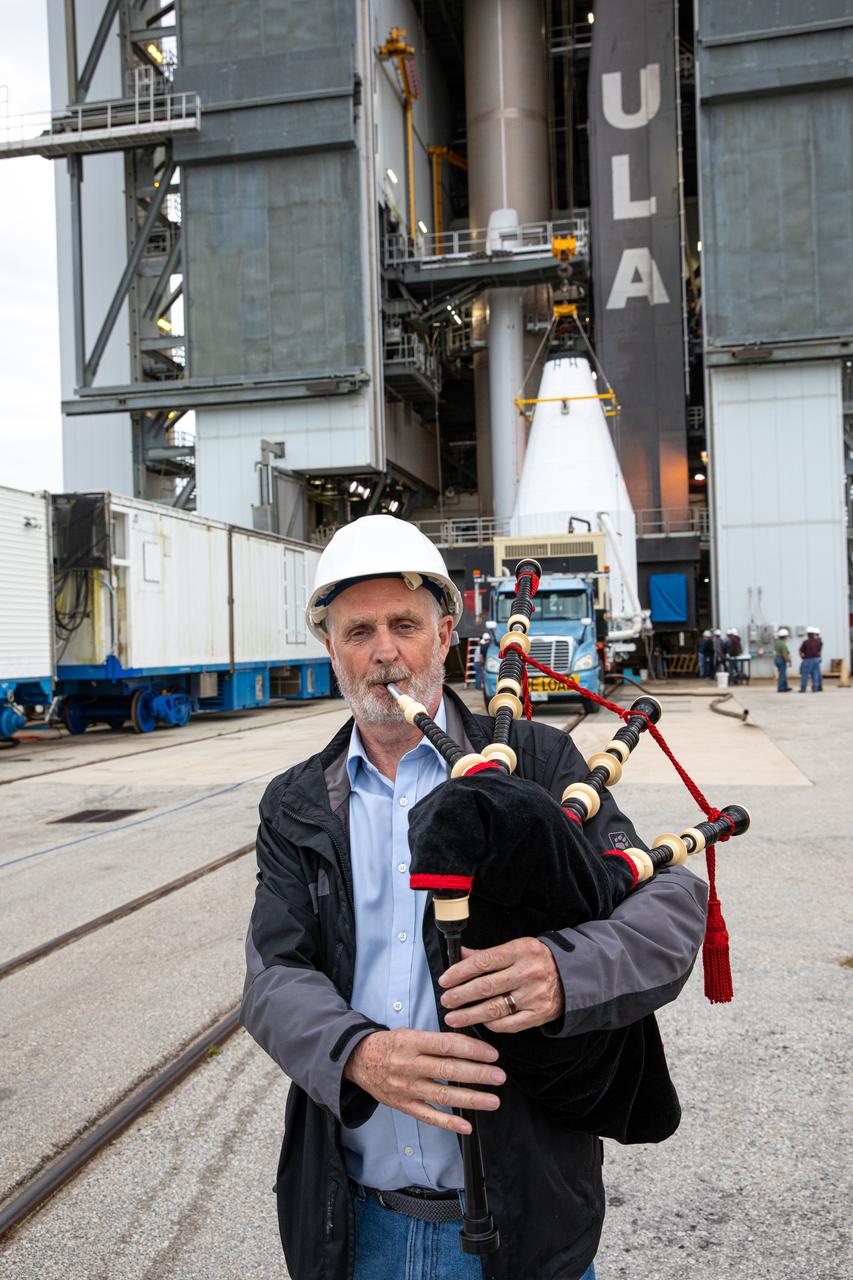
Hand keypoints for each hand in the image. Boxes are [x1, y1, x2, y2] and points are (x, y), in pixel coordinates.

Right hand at [343, 1028, 505, 1134]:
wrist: (357, 1061)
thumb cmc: (390, 1044)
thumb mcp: (409, 1032)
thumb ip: (436, 1040)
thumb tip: (468, 1044)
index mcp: (411, 1042)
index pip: (447, 1045)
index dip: (472, 1049)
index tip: (492, 1054)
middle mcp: (409, 1065)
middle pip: (448, 1070)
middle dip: (477, 1074)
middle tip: (499, 1076)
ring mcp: (406, 1088)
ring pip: (442, 1095)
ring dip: (470, 1099)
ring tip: (493, 1101)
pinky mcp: (404, 1105)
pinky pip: (428, 1115)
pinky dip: (448, 1122)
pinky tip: (466, 1126)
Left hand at [439, 938, 563, 1032]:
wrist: (572, 976)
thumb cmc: (536, 960)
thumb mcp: (515, 948)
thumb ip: (487, 954)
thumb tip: (459, 954)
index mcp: (520, 951)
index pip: (484, 961)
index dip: (461, 972)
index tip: (445, 980)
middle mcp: (528, 972)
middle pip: (486, 986)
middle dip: (461, 995)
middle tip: (445, 1001)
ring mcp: (534, 995)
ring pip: (494, 1008)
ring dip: (469, 1015)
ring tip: (452, 1017)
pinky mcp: (539, 1014)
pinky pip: (509, 1024)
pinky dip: (491, 1025)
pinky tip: (480, 1022)